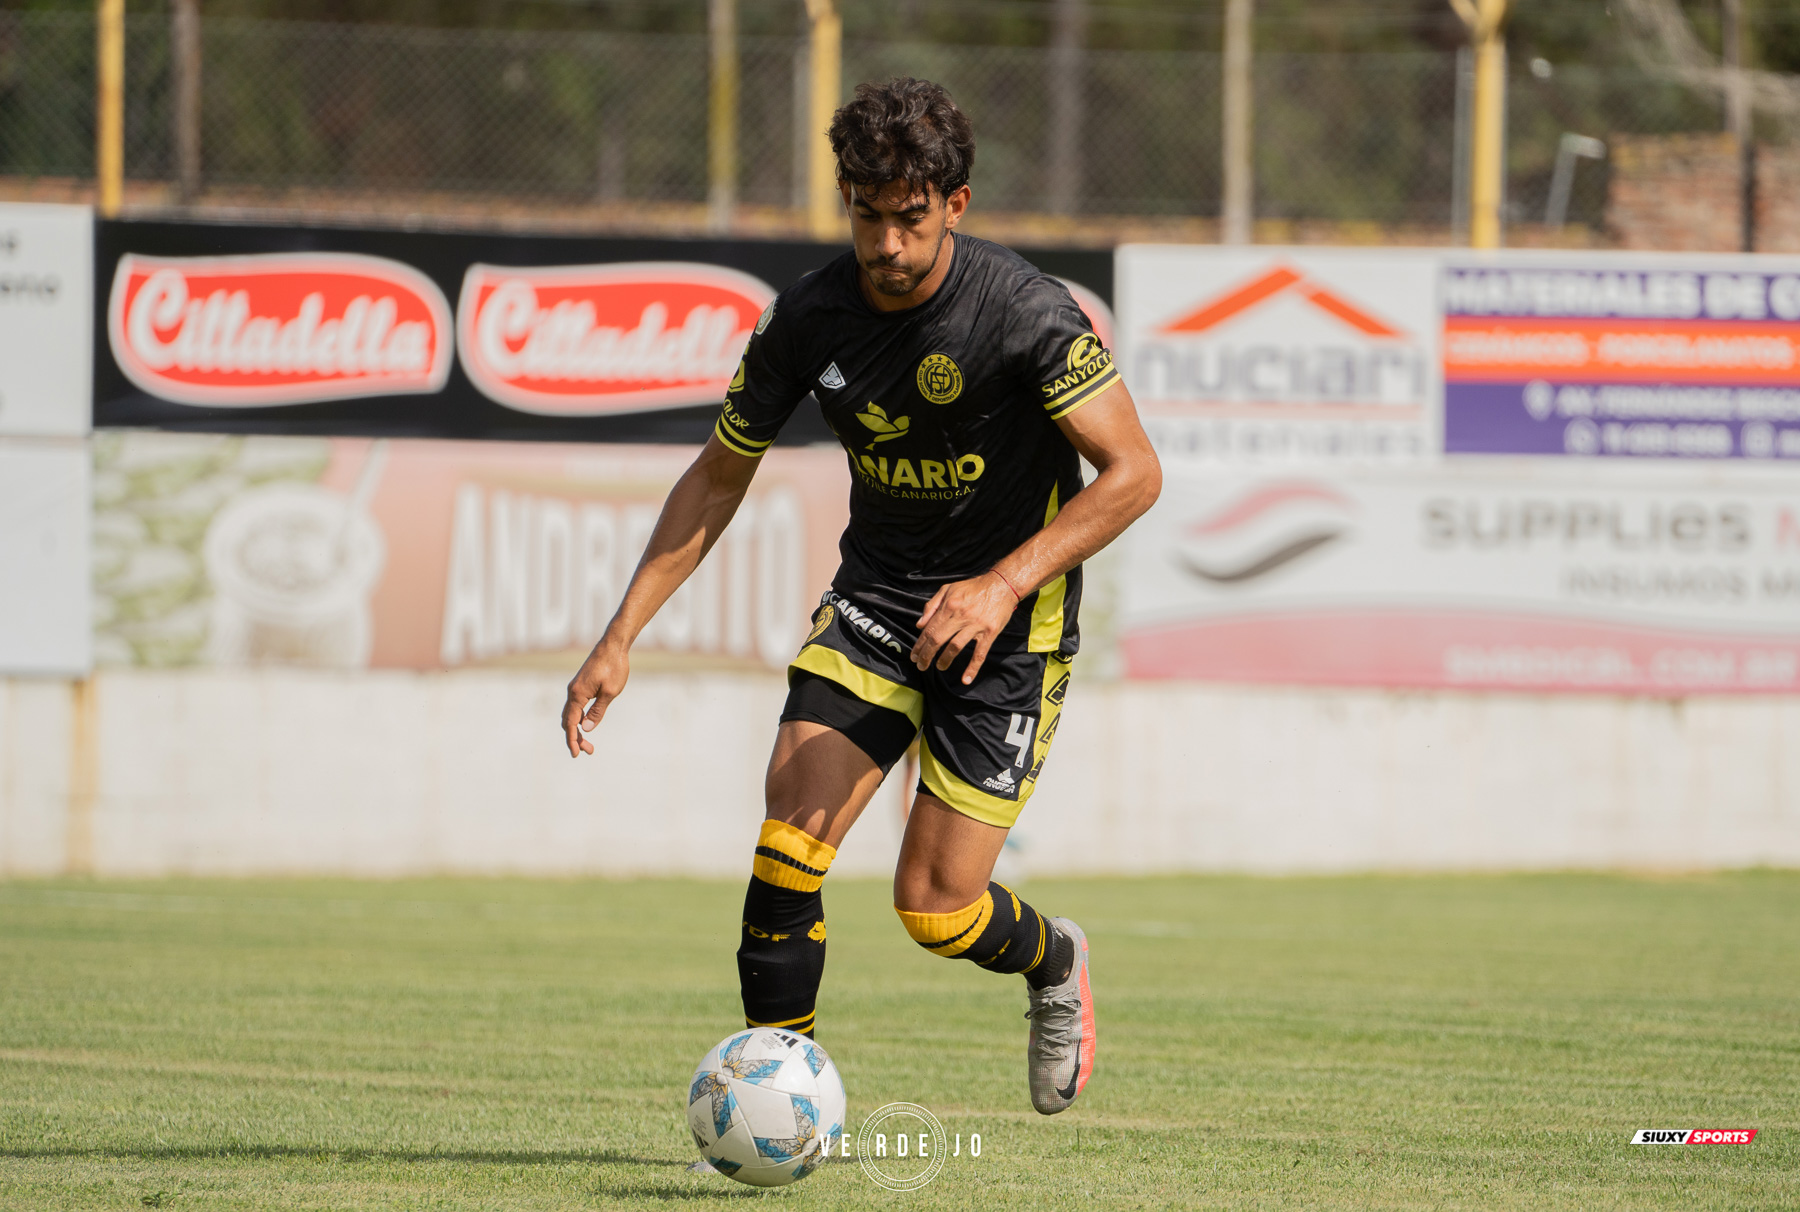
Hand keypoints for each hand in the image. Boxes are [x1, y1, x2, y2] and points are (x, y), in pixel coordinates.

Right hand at [562, 637, 630, 757]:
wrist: (613, 645)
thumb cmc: (614, 667)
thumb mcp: (610, 693)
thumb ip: (597, 711)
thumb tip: (586, 728)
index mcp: (577, 695)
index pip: (571, 724)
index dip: (573, 740)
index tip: (577, 754)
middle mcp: (572, 691)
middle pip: (569, 721)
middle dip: (576, 737)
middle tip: (589, 751)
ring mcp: (576, 687)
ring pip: (571, 713)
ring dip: (577, 728)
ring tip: (589, 742)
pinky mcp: (581, 684)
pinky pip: (575, 706)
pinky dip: (578, 718)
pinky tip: (587, 722)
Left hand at [911, 571, 1020, 684]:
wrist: (1002, 585)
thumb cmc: (973, 587)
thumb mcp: (949, 589)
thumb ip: (932, 605)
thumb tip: (919, 624)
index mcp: (949, 606)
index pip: (930, 629)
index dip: (920, 644)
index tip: (914, 656)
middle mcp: (960, 616)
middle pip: (938, 639)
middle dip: (927, 655)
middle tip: (921, 666)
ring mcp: (976, 625)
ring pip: (955, 647)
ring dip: (945, 660)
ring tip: (940, 667)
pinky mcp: (990, 633)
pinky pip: (979, 653)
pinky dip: (972, 668)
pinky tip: (966, 679)